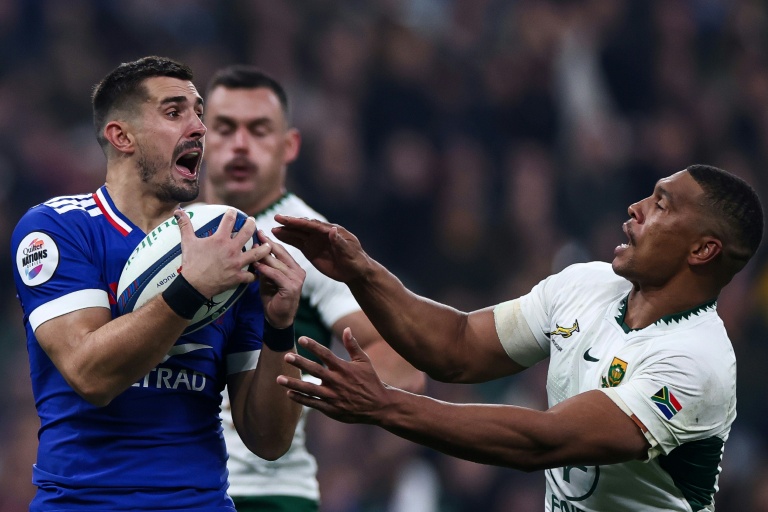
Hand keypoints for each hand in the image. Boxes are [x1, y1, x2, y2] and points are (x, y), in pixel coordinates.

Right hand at [175, 209, 268, 297]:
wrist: (194, 285)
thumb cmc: (191, 263)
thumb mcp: (187, 242)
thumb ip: (185, 225)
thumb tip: (178, 211)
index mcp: (220, 239)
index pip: (229, 220)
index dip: (232, 213)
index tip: (233, 211)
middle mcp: (231, 249)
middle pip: (247, 232)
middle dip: (251, 224)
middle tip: (252, 221)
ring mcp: (237, 263)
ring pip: (257, 253)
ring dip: (264, 248)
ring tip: (267, 244)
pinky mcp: (238, 276)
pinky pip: (252, 275)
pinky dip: (256, 274)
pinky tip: (259, 271)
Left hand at [253, 229, 305, 328]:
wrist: (278, 318)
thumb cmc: (273, 298)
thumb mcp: (268, 278)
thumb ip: (265, 266)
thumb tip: (255, 250)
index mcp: (294, 268)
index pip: (282, 251)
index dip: (270, 242)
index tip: (260, 233)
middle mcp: (298, 272)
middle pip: (281, 254)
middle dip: (267, 244)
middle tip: (257, 235)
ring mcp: (296, 279)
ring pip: (278, 263)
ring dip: (264, 256)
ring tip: (252, 249)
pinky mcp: (291, 287)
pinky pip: (276, 275)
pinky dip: (265, 269)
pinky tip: (256, 265)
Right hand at [271, 215, 369, 283]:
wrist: (355, 272)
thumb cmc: (355, 261)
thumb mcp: (349, 252)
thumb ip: (340, 243)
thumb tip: (332, 230)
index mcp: (331, 231)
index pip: (313, 225)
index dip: (299, 222)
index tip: (287, 219)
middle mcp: (321, 234)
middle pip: (303, 227)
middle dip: (290, 223)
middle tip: (276, 217)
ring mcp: (315, 241)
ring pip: (298, 234)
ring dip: (286, 231)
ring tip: (272, 229)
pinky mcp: (311, 250)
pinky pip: (297, 243)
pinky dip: (288, 240)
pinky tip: (278, 236)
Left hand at [277, 328, 391, 424]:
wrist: (379, 406)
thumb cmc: (371, 381)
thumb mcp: (364, 361)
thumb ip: (353, 345)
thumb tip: (347, 329)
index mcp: (344, 368)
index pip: (326, 354)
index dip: (313, 346)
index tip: (301, 339)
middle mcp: (337, 381)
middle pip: (315, 370)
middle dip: (300, 363)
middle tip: (286, 356)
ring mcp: (333, 396)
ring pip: (310, 389)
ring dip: (294, 384)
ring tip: (279, 379)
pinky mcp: (332, 409)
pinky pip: (313, 403)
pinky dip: (301, 399)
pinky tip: (289, 394)